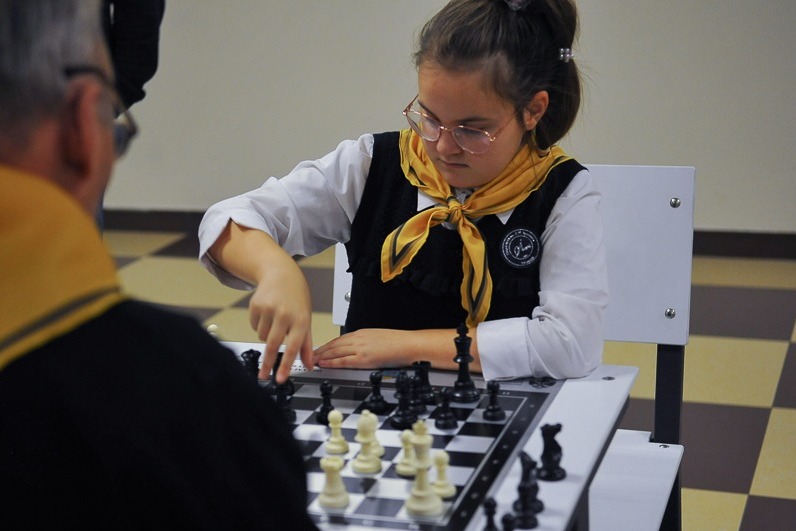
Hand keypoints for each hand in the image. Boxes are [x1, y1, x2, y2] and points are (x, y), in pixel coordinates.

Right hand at [249, 257, 313, 382]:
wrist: (281, 274)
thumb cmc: (297, 298)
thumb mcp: (306, 319)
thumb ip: (306, 344)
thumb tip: (309, 364)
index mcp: (300, 320)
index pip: (292, 347)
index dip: (286, 365)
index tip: (280, 379)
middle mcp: (284, 314)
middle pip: (272, 345)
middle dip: (267, 363)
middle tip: (263, 375)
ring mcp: (268, 309)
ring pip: (262, 336)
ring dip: (267, 335)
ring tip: (275, 321)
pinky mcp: (255, 305)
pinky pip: (254, 326)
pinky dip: (259, 324)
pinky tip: (267, 313)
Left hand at [313, 328, 415, 368]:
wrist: (409, 344)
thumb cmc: (399, 342)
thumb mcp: (379, 338)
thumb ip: (367, 343)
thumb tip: (359, 350)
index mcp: (362, 333)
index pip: (339, 339)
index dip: (327, 345)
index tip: (319, 349)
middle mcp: (359, 338)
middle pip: (334, 345)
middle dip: (320, 350)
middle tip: (309, 355)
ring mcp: (361, 348)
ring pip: (336, 352)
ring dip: (322, 356)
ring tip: (312, 360)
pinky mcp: (364, 358)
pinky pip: (344, 360)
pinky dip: (332, 362)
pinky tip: (324, 364)